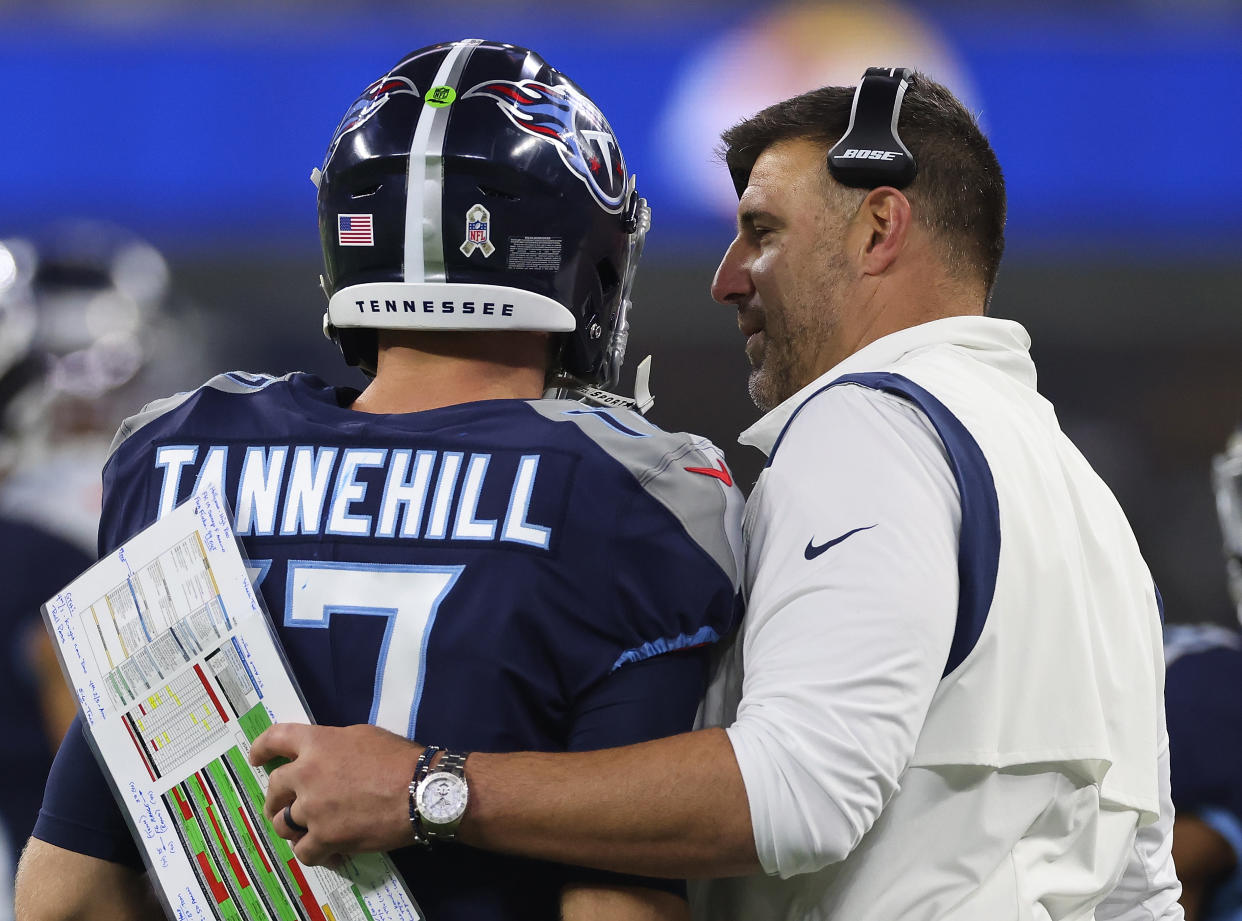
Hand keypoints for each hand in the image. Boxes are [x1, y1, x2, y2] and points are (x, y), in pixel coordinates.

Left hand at [247, 722, 420, 865]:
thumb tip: (325, 759)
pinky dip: (314, 853)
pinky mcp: (325, 837)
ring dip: (293, 829)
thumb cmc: (399, 759)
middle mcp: (306, 774)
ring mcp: (312, 808)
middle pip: (274, 789)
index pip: (275, 739)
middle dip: (276, 799)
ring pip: (283, 824)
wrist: (421, 791)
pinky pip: (303, 852)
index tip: (256, 759)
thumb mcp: (363, 736)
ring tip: (308, 833)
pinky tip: (329, 853)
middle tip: (283, 807)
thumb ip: (334, 746)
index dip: (261, 748)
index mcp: (317, 743)